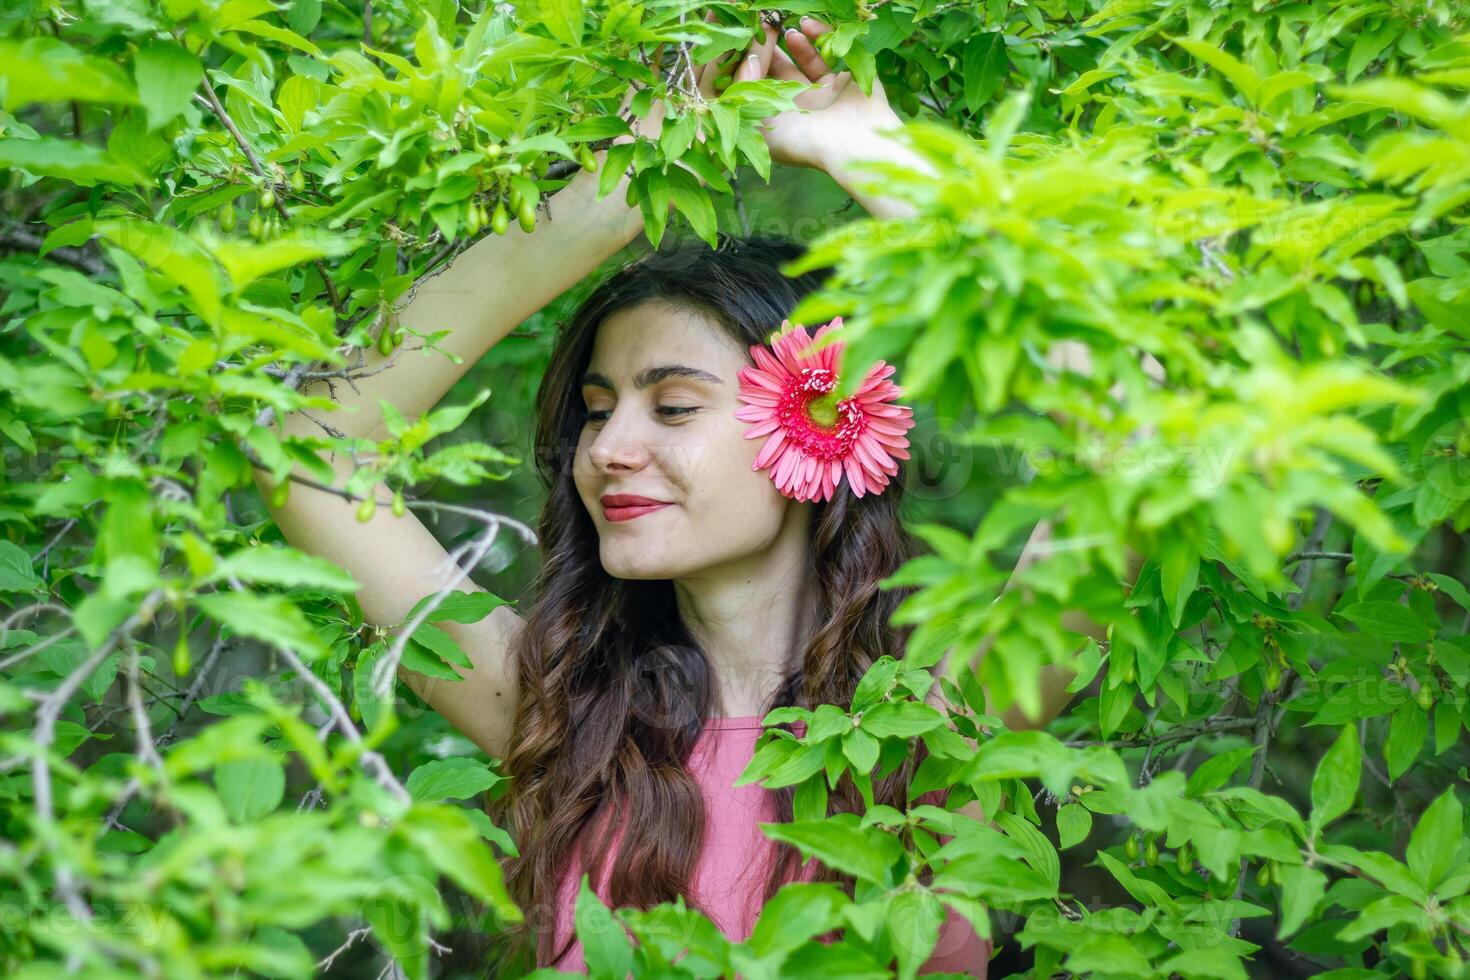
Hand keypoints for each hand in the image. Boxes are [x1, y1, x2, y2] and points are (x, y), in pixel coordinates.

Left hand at [696, 15, 900, 170]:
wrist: (853, 144)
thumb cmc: (803, 141)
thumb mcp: (761, 122)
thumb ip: (745, 90)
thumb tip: (748, 59)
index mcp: (780, 122)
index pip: (759, 86)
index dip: (751, 63)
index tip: (744, 42)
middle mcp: (801, 108)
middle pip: (780, 72)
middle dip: (771, 49)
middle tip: (764, 28)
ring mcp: (825, 94)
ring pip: (804, 61)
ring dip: (794, 43)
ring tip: (786, 30)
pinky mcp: (846, 80)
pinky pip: (830, 53)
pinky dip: (819, 36)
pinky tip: (806, 26)